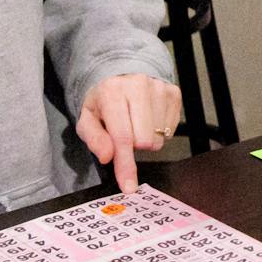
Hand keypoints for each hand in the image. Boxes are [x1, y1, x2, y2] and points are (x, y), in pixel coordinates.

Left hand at [76, 73, 184, 192]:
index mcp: (112, 92)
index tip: (129, 186)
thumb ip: (94, 139)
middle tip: (124, 132)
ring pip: (158, 138)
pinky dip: (158, 131)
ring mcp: (158, 87)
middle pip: (144, 140)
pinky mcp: (173, 92)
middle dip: (133, 146)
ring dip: (146, 138)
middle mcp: (138, 85)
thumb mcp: (88, 120)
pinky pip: (170, 130)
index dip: (125, 164)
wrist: (122, 75)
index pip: (122, 136)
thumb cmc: (104, 102)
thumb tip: (107, 156)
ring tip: (136, 123)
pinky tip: (149, 119)